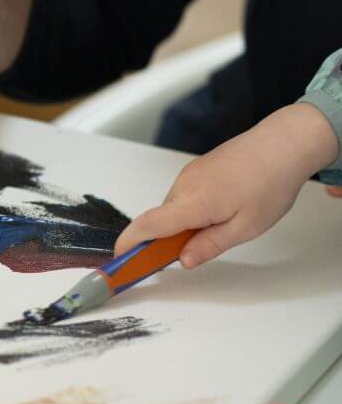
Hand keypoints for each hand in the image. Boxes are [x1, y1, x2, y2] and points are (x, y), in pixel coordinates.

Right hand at [115, 103, 338, 267]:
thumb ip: (209, 245)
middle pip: (161, 220)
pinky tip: (224, 207)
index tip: (120, 258)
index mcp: (192, 203)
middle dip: (170, 239)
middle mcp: (183, 186)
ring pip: (175, 208)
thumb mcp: (245, 227)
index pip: (147, 226)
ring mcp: (188, 174)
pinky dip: (193, 208)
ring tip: (226, 223)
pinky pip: (185, 195)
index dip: (129, 244)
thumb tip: (184, 260)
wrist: (283, 143)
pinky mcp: (196, 168)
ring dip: (187, 223)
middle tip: (197, 251)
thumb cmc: (269, 182)